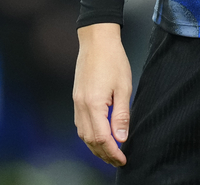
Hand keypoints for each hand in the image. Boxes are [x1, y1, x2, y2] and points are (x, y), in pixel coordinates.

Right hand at [73, 23, 132, 166]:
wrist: (97, 40)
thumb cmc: (113, 59)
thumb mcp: (123, 87)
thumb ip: (121, 114)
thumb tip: (121, 137)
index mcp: (93, 104)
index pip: (102, 138)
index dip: (113, 152)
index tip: (123, 159)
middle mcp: (81, 106)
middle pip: (90, 140)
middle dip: (104, 154)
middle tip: (118, 160)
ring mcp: (76, 102)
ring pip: (83, 134)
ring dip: (96, 146)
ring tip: (110, 152)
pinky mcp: (76, 97)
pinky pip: (80, 124)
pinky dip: (89, 135)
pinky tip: (99, 135)